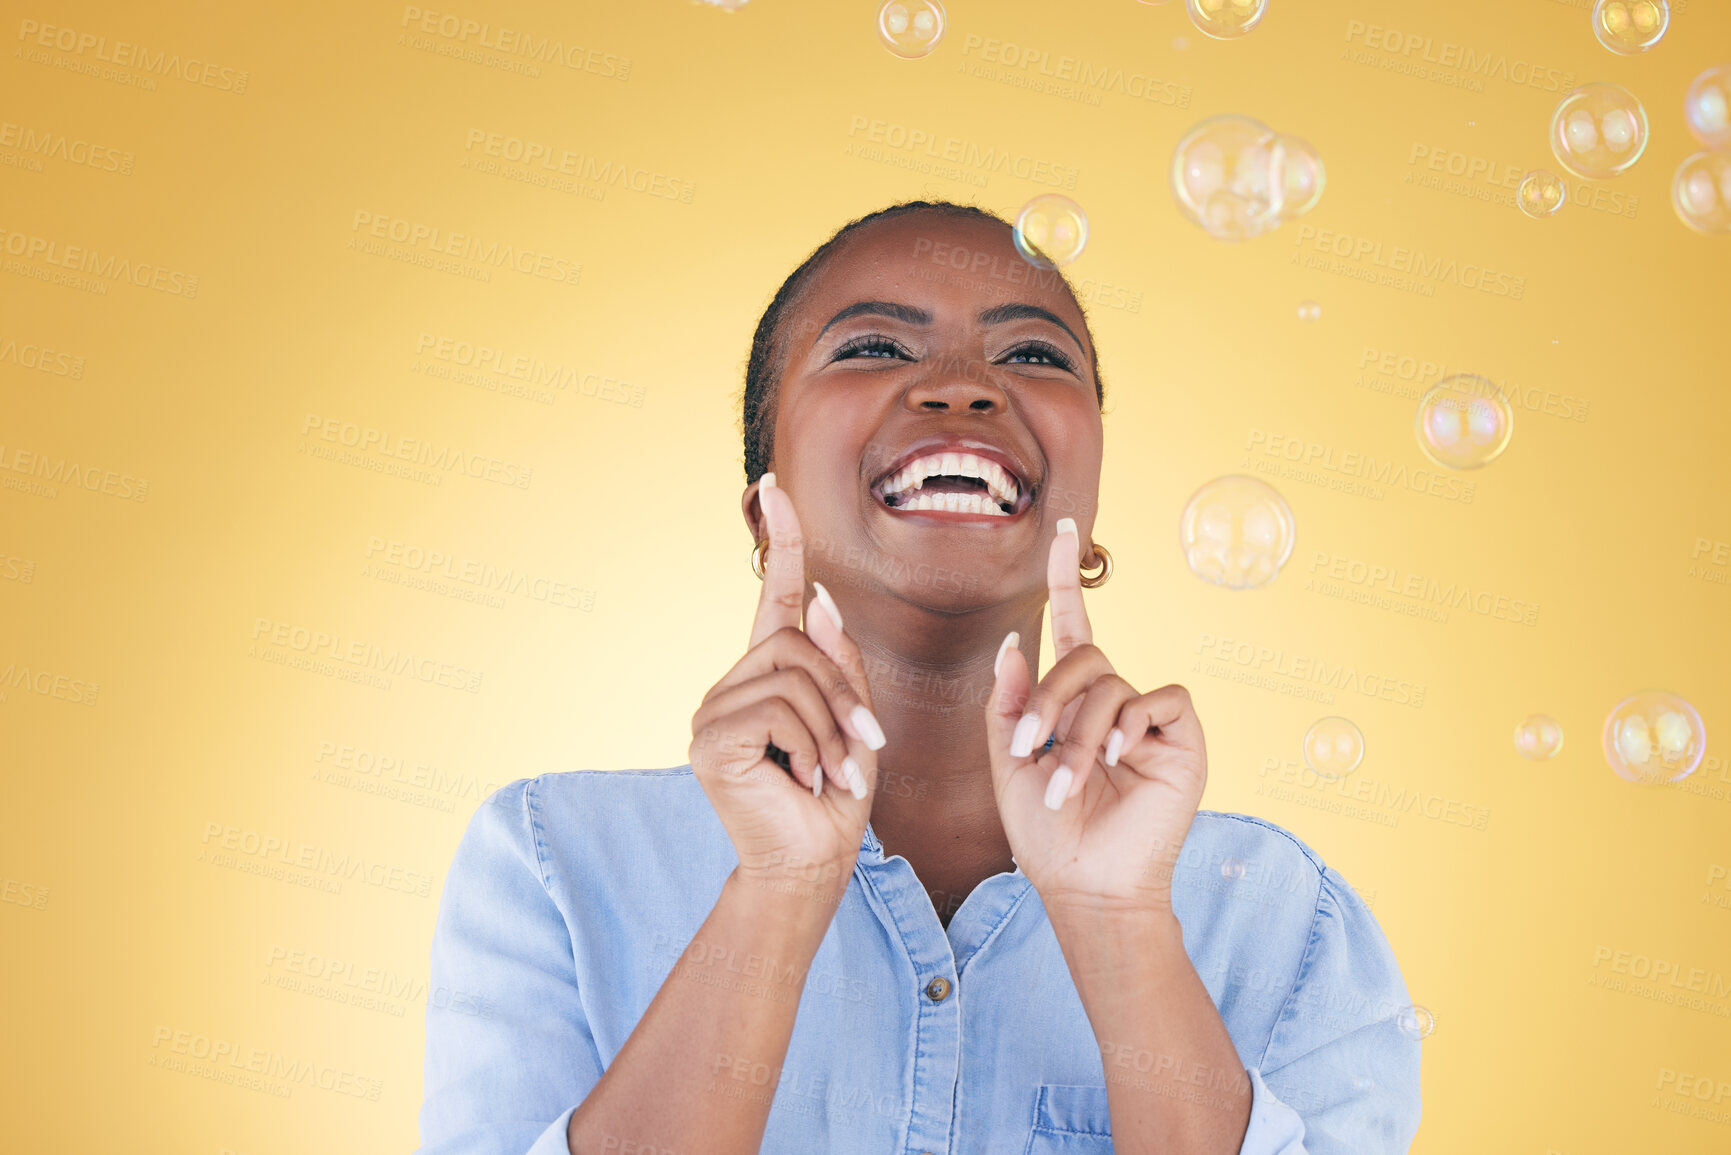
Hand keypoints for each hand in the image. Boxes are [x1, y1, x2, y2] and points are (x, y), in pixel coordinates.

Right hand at [689, 473, 883, 900]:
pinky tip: (804, 780)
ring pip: (793, 676)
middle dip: (844, 697)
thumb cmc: (834, 800)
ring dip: (832, 730)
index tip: (775, 488)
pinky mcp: (709, 739)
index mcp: (768, 676)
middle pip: (799, 644)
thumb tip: (824, 599)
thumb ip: (840, 667)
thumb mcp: (854, 725)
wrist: (812, 866)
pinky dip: (809, 745)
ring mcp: (713, 711)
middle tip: (861, 753)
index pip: (774, 595)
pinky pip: (777, 709)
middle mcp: (732, 685)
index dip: (781, 542)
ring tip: (833, 775)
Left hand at [986, 519, 1208, 917]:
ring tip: (1067, 784)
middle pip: (1083, 657)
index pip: (1071, 625)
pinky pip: (1161, 698)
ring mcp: (1150, 720)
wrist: (1086, 885)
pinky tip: (1119, 761)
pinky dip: (1131, 726)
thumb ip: (1009, 702)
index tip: (1063, 529)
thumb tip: (1015, 640)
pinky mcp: (1183, 738)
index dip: (1064, 578)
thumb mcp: (1009, 762)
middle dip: (1049, 701)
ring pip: (1112, 685)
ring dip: (1079, 737)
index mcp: (1072, 700)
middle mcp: (1114, 701)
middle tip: (1030, 751)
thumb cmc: (1045, 832)